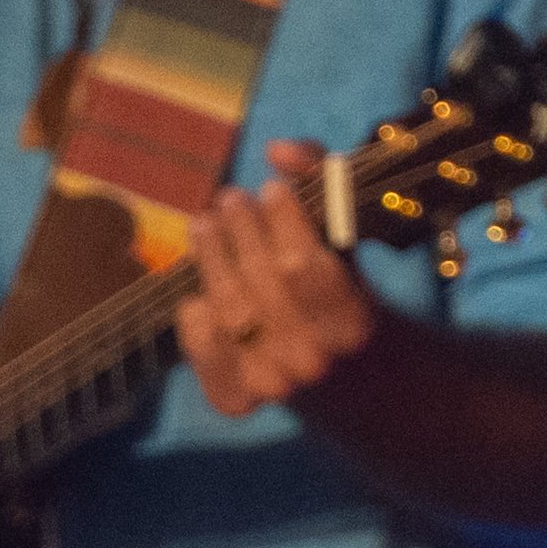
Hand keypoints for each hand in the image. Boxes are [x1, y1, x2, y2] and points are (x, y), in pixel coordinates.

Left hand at [176, 143, 380, 419]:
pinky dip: (194, 318)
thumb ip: (324, 185)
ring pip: (230, 311)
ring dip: (211, 260)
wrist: (340, 377)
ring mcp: (273, 384)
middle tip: (230, 198)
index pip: (305, 266)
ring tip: (204, 224)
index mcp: (352, 324)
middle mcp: (313, 360)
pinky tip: (195, 291)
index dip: (284, 221)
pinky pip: (204, 350)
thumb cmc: (340, 290)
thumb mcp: (345, 240)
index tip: (269, 187)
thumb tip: (278, 149)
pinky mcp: (238, 398)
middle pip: (262, 285)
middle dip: (242, 232)